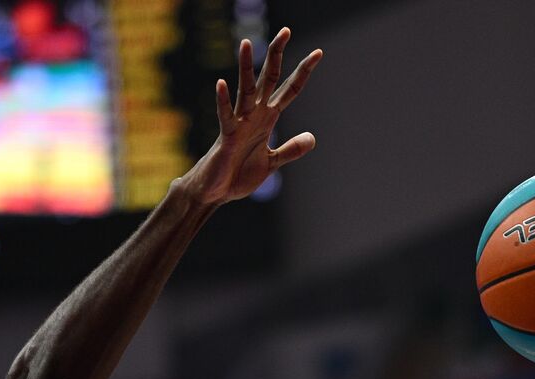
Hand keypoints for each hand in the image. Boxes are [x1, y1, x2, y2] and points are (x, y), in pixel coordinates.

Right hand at [178, 27, 322, 205]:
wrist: (216, 193)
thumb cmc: (239, 175)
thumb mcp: (271, 162)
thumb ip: (290, 149)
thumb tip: (312, 137)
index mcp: (267, 119)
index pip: (289, 90)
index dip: (303, 72)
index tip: (318, 53)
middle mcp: (254, 115)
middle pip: (268, 79)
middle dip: (277, 56)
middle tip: (286, 30)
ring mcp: (239, 124)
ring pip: (244, 90)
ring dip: (244, 68)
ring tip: (245, 43)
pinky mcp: (226, 137)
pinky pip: (225, 116)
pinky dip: (222, 102)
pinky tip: (220, 84)